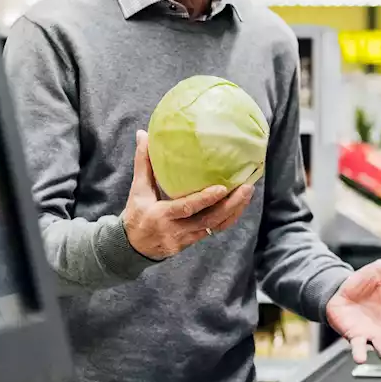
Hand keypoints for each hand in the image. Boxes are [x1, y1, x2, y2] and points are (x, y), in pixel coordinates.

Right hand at [122, 130, 253, 259]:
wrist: (133, 247)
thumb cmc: (136, 214)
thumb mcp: (137, 190)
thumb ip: (143, 162)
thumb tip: (143, 134)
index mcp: (161, 215)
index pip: (186, 208)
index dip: (205, 199)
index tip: (223, 187)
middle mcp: (176, 230)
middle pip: (209, 220)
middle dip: (230, 205)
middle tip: (247, 187)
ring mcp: (186, 239)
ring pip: (215, 226)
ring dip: (234, 210)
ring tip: (247, 192)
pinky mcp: (192, 243)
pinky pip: (214, 230)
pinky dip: (228, 218)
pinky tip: (239, 204)